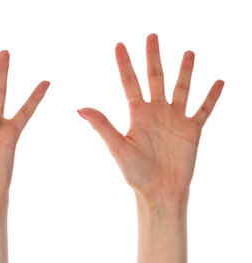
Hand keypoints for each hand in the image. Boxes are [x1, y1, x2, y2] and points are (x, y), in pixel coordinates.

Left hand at [78, 34, 223, 202]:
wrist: (159, 191)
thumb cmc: (135, 173)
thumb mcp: (117, 147)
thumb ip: (102, 125)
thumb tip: (80, 108)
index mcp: (137, 114)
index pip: (130, 82)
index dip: (124, 64)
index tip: (119, 45)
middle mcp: (156, 112)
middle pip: (155, 78)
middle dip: (153, 57)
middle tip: (151, 36)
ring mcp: (175, 119)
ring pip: (181, 88)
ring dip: (185, 71)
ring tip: (188, 52)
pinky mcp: (193, 130)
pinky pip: (204, 109)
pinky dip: (211, 96)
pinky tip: (218, 81)